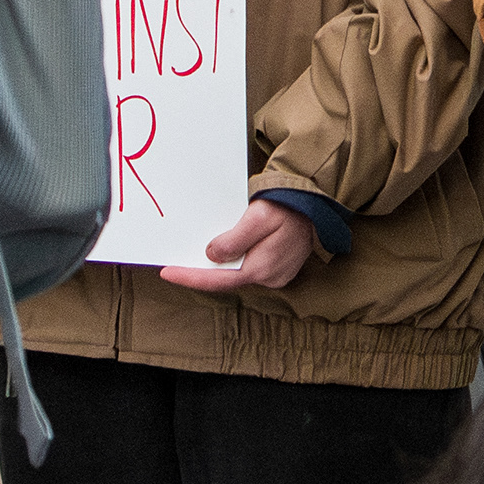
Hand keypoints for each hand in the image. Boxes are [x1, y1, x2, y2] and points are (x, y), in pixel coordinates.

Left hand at [159, 201, 318, 291]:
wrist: (316, 203)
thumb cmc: (289, 206)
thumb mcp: (259, 217)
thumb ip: (234, 239)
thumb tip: (211, 256)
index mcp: (262, 267)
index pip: (218, 280)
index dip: (190, 277)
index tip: (167, 273)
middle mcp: (269, 277)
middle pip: (226, 279)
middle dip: (201, 272)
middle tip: (175, 265)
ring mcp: (275, 275)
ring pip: (237, 274)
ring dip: (217, 267)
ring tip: (195, 257)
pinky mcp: (278, 268)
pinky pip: (248, 268)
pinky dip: (233, 262)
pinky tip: (222, 253)